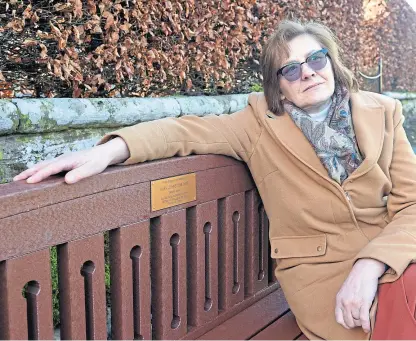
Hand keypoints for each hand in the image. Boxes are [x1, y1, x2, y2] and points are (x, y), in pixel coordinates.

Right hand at [13, 137, 129, 183]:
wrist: (103, 153)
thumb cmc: (98, 162)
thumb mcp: (93, 169)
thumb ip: (80, 174)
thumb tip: (67, 180)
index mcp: (68, 160)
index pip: (51, 168)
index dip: (40, 175)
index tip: (30, 181)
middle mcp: (62, 158)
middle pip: (42, 165)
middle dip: (29, 172)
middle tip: (16, 180)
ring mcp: (62, 159)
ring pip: (43, 164)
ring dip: (31, 171)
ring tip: (19, 178)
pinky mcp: (63, 162)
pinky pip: (48, 166)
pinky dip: (38, 170)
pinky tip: (34, 175)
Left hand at [335, 258, 385, 332]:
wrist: (363, 271)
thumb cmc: (355, 281)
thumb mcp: (344, 291)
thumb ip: (343, 301)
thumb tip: (347, 313)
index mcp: (339, 299)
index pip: (339, 319)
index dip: (345, 324)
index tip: (350, 324)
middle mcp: (345, 302)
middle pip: (349, 322)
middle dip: (355, 324)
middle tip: (360, 322)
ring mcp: (354, 303)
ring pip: (357, 321)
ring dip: (362, 323)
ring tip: (365, 321)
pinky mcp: (364, 302)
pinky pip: (363, 319)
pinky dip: (366, 326)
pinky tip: (368, 328)